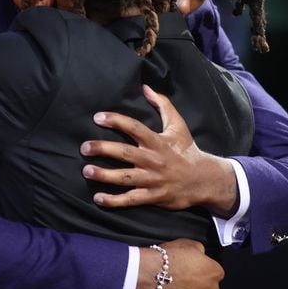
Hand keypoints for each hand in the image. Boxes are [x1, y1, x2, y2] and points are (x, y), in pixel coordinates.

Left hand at [80, 85, 238, 216]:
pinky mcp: (153, 197)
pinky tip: (98, 198)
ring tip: (86, 171)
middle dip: (103, 149)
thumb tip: (146, 87)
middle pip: (125, 153)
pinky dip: (115, 201)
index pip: (135, 127)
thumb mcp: (178, 125)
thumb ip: (163, 105)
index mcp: (158, 141)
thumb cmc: (187, 150)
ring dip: (105, 175)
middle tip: (84, 147)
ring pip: (125, 178)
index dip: (116, 121)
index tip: (98, 117)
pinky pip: (131, 199)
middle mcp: (153, 160)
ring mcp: (153, 180)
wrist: (204, 180)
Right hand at [136, 238, 223, 288]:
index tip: (193, 271)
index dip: (202, 272)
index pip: (214, 273)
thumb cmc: (168, 259)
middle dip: (199, 287)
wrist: (152, 274)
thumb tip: (201, 254)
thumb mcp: (188, 244)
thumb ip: (200, 251)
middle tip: (183, 282)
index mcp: (215, 272)